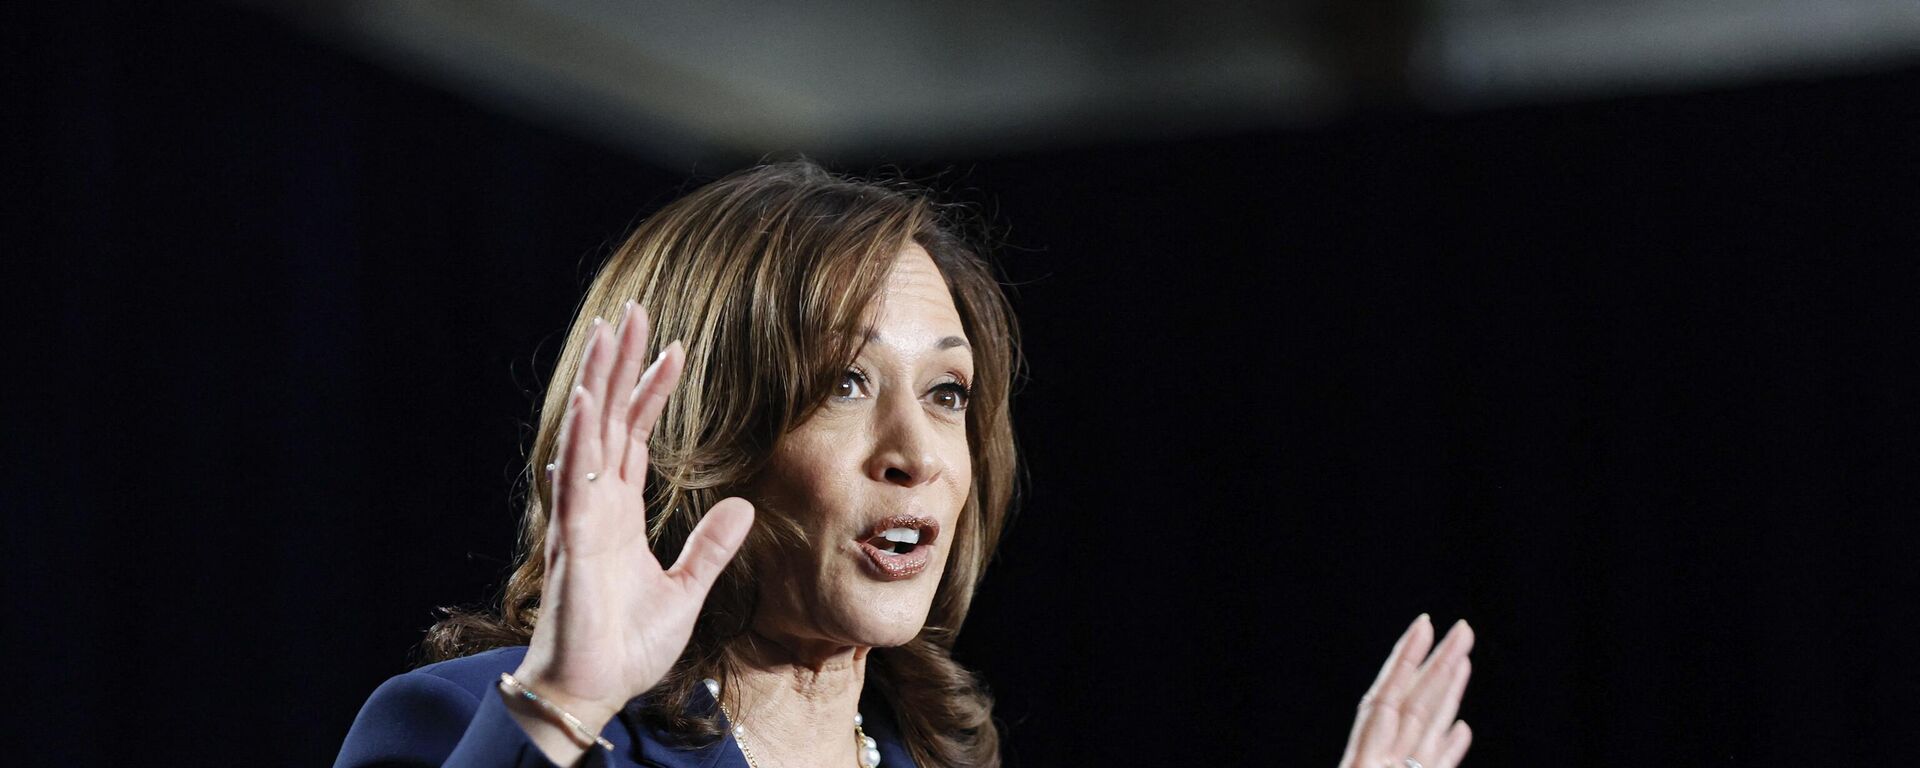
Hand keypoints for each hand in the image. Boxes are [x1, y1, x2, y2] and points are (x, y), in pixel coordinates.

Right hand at [508, 302, 754, 745]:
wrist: (596, 687)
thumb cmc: (627, 644)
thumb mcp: (685, 590)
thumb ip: (710, 548)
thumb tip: (742, 506)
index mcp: (617, 511)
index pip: (635, 434)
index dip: (651, 390)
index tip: (675, 348)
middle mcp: (596, 503)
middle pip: (609, 417)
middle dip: (621, 364)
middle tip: (633, 310)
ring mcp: (581, 517)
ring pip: (589, 434)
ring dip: (598, 383)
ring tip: (607, 332)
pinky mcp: (574, 542)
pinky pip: (575, 483)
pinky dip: (580, 443)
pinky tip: (587, 404)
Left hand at [1338, 615, 1474, 767]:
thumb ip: (1377, 731)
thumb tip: (1390, 706)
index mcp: (1364, 759)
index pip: (1387, 698)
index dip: (1405, 659)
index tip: (1424, 624)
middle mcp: (1382, 761)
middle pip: (1414, 704)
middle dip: (1440, 665)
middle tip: (1463, 630)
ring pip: (1426, 731)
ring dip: (1447, 695)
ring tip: (1464, 663)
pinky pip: (1435, 766)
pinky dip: (1449, 746)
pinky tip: (1461, 728)